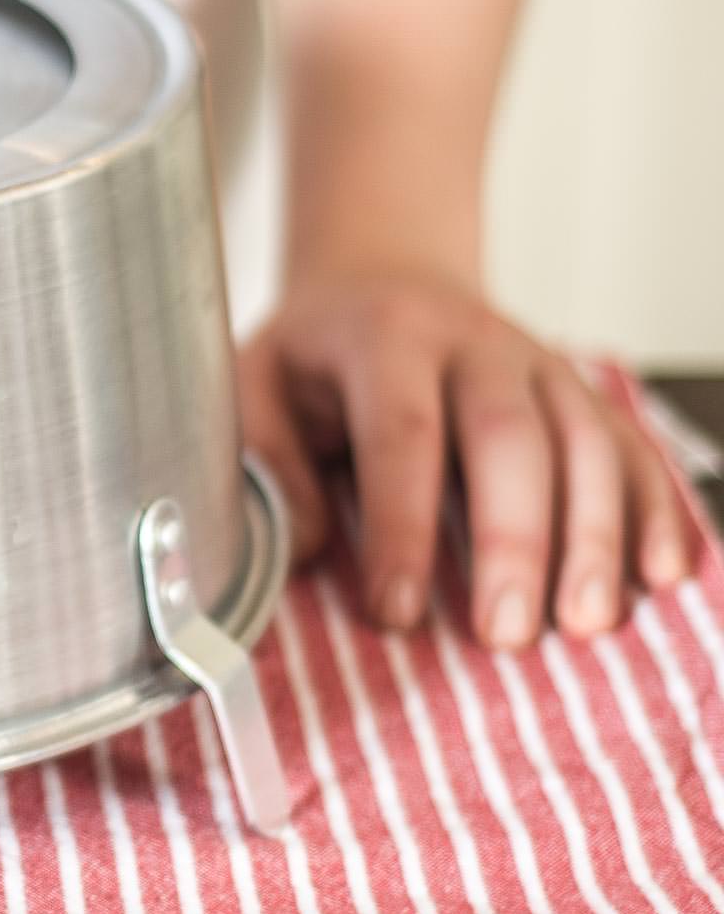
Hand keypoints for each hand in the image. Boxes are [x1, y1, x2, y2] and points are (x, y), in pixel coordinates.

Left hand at [238, 269, 691, 649]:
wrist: (382, 278)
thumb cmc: (313, 352)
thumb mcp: (252, 383)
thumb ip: (266, 460)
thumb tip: (306, 547)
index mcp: (385, 337)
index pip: (401, 432)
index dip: (402, 525)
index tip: (395, 612)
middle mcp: (475, 343)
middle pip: (511, 438)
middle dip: (514, 541)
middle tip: (505, 635)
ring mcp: (541, 364)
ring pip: (588, 442)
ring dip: (596, 537)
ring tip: (587, 625)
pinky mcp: (583, 392)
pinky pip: (633, 447)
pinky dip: (656, 510)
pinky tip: (661, 576)